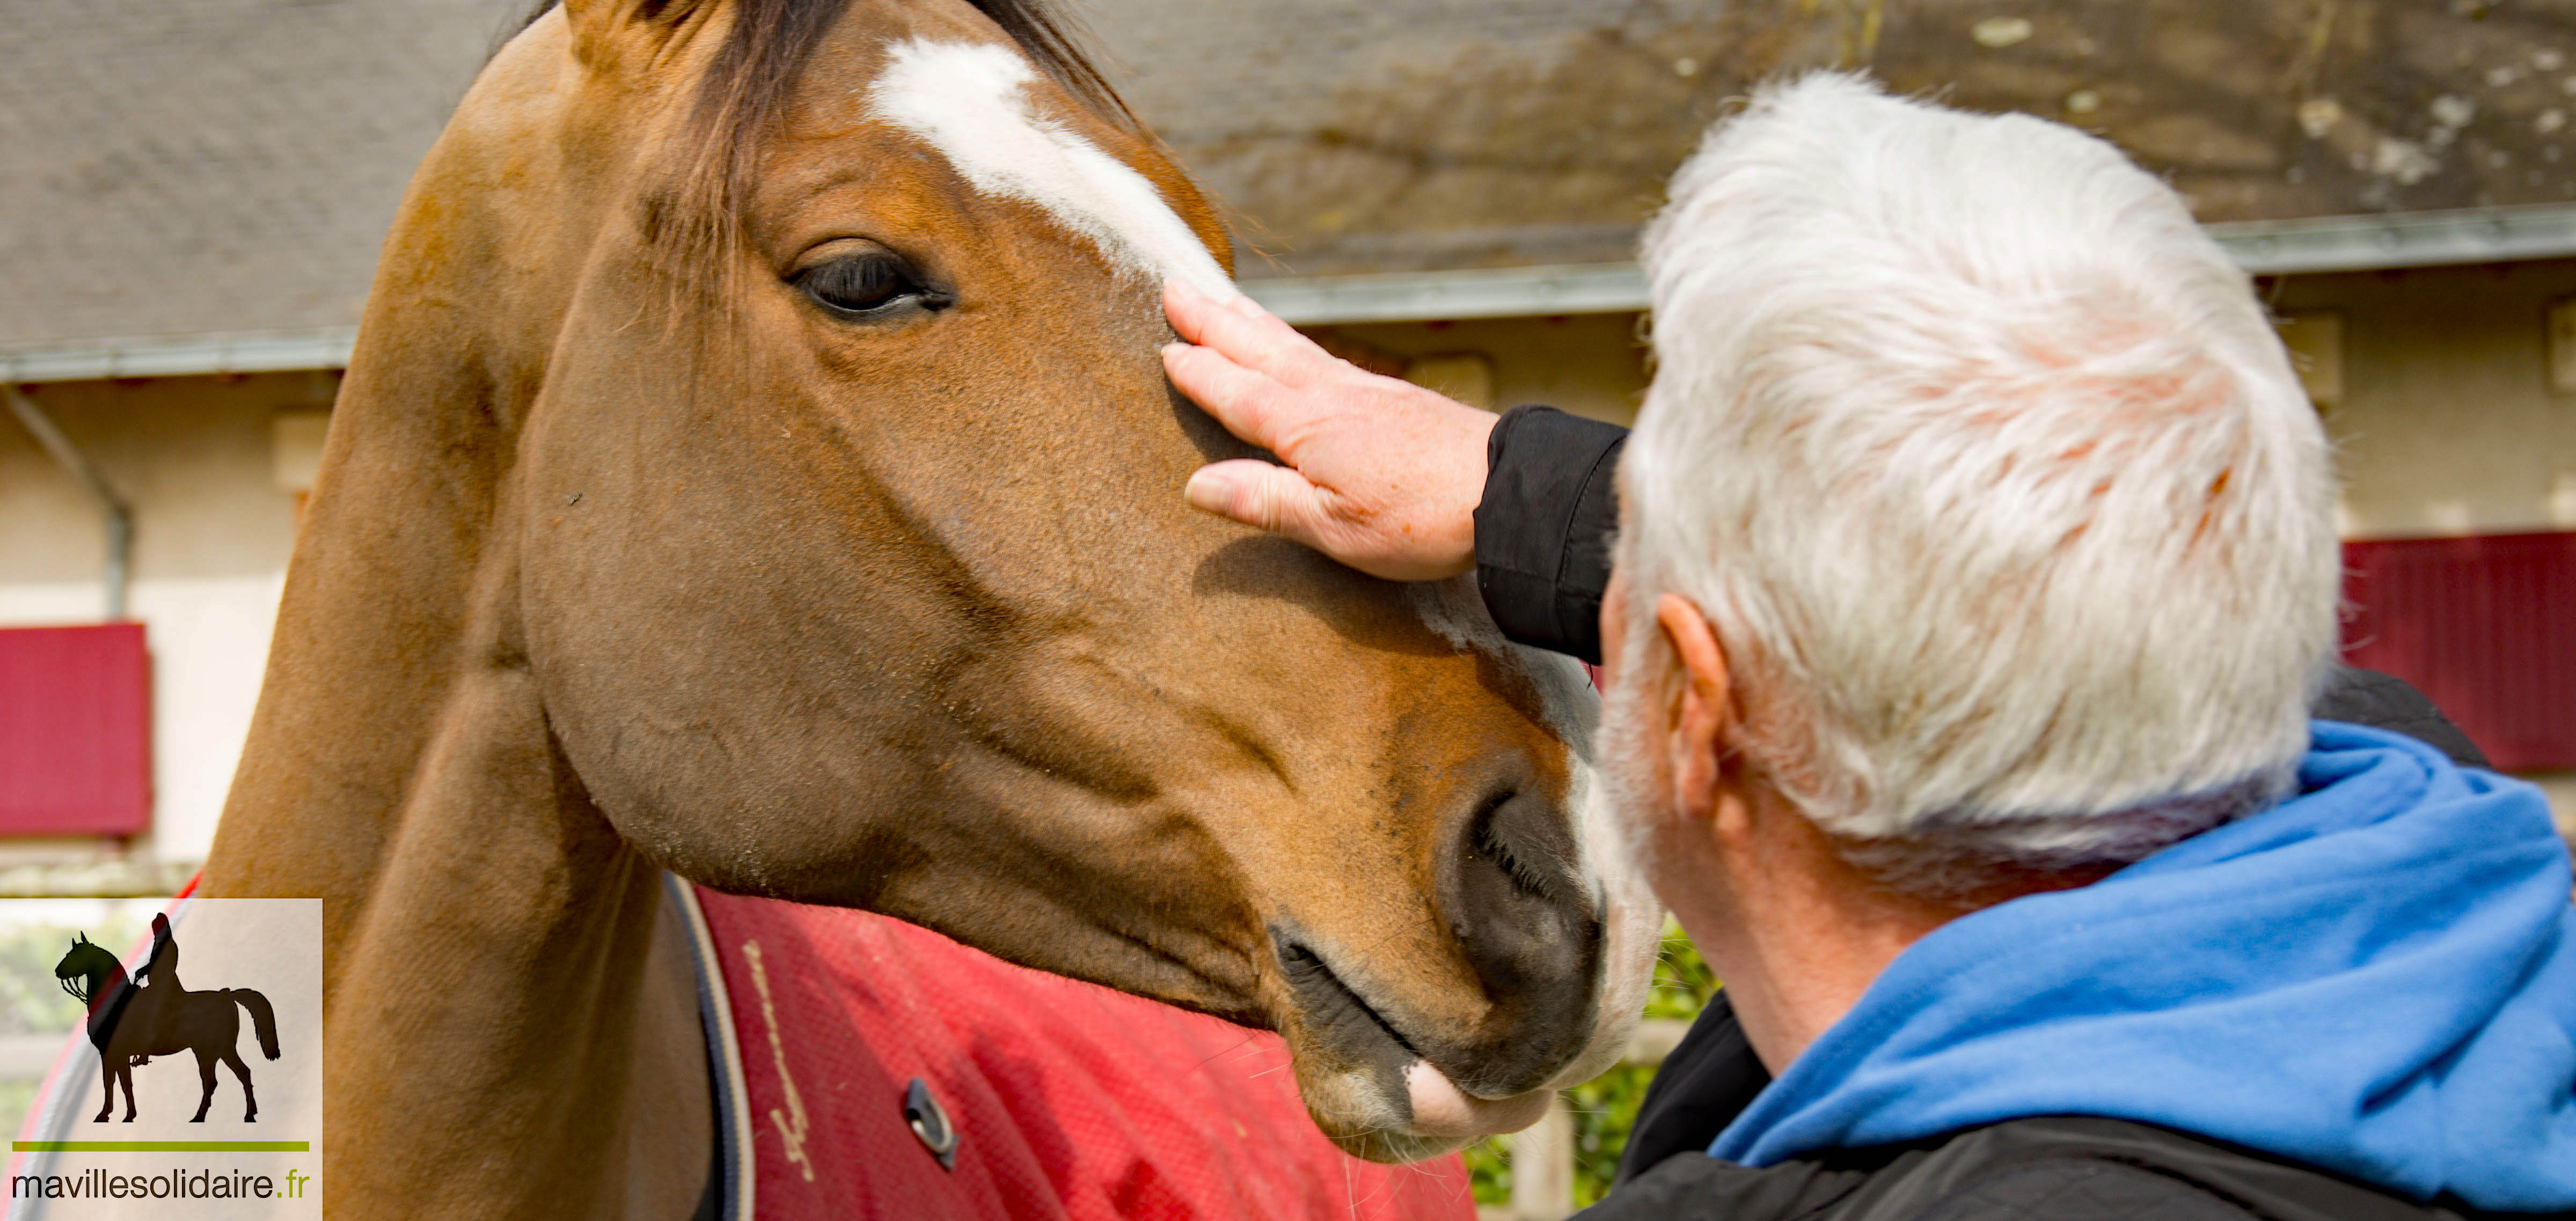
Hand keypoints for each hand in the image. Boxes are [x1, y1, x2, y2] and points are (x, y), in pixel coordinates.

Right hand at [1161, 279, 1496, 581]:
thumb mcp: (1332, 526)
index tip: (1163, 348)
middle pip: (1259, 349)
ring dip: (1252, 321)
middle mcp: (1330, 395)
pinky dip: (1296, 342)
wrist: (1510, 491)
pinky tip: (1299, 350)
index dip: (1197, 372)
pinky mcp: (1394, 397)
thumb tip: (1195, 485)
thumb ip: (1263, 501)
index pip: (1235, 393)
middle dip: (1214, 320)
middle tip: (1176, 287)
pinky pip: (1326, 356)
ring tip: (1226, 301)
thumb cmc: (1421, 518)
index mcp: (1305, 426)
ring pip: (1293, 345)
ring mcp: (1365, 390)